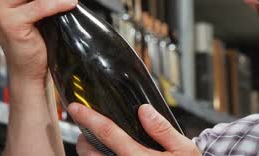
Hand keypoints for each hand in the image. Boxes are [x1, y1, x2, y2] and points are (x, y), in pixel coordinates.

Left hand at [67, 103, 200, 155]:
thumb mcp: (183, 149)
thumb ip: (162, 129)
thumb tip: (144, 110)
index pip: (108, 133)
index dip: (89, 118)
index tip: (76, 108)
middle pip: (89, 152)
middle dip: (84, 138)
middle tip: (90, 129)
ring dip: (90, 151)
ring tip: (98, 143)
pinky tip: (108, 154)